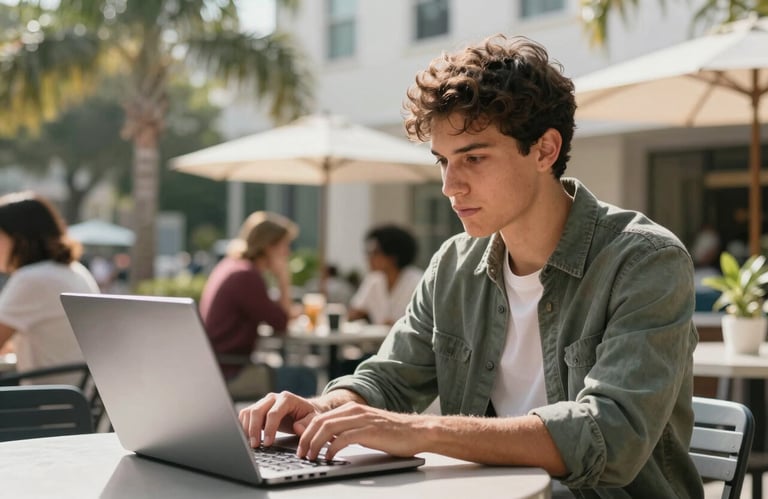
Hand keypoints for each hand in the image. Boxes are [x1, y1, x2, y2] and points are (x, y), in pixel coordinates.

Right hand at [239, 391, 319, 447]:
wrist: (304, 411)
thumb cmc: (309, 416)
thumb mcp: (314, 419)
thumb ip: (308, 423)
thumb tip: (297, 427)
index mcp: (287, 398)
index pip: (273, 413)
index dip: (269, 429)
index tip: (268, 443)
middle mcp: (273, 398)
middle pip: (257, 411)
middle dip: (254, 429)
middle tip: (255, 445)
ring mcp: (264, 402)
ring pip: (249, 412)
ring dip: (247, 428)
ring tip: (251, 444)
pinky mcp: (258, 408)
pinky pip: (245, 414)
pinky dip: (243, 426)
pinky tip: (247, 437)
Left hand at [297, 402, 424, 460]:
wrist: (416, 431)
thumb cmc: (392, 433)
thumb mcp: (364, 428)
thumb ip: (345, 431)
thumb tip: (325, 440)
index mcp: (351, 409)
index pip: (320, 417)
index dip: (306, 432)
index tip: (300, 446)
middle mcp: (354, 410)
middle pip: (319, 421)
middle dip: (306, 438)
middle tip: (301, 453)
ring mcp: (361, 419)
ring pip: (328, 428)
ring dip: (315, 444)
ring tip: (311, 457)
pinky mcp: (369, 431)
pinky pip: (343, 439)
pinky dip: (332, 449)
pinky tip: (329, 457)